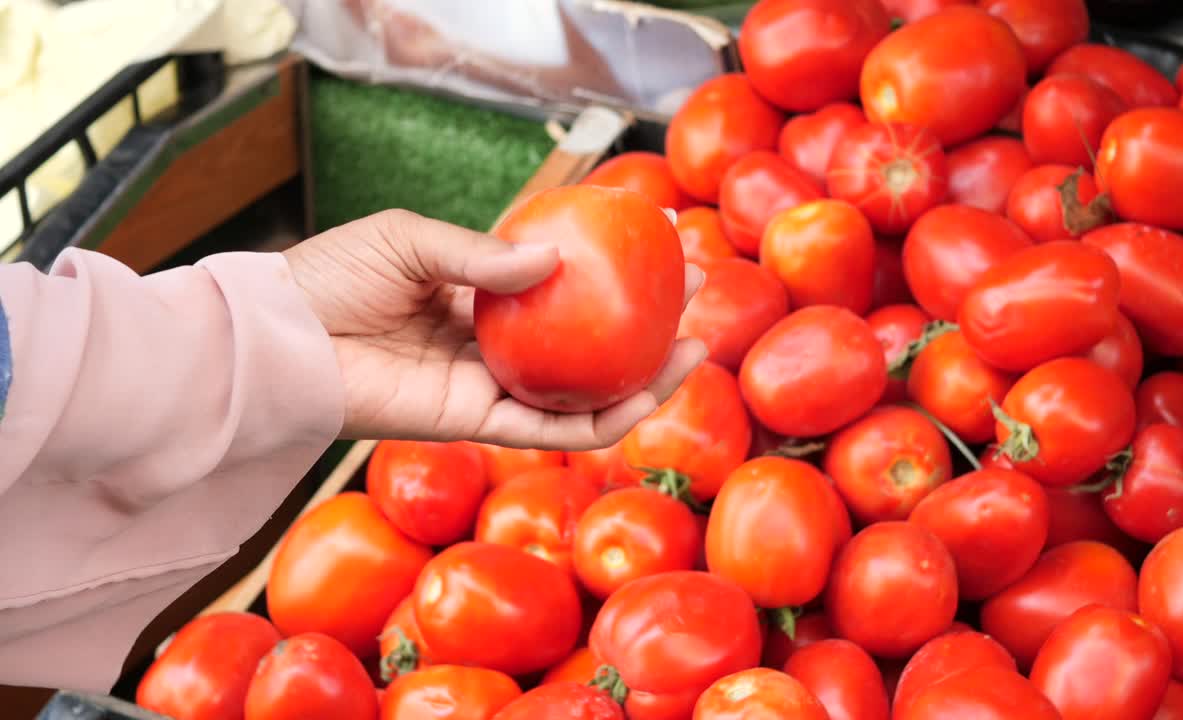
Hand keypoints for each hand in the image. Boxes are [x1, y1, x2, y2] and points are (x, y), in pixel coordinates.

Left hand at [284, 209, 705, 449]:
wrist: (280, 340)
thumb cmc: (331, 279)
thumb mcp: (410, 241)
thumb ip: (481, 254)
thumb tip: (555, 258)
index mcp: (476, 297)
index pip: (561, 288)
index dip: (612, 273)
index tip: (662, 248)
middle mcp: (490, 346)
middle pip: (583, 344)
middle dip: (644, 328)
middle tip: (697, 301)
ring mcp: (486, 388)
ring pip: (580, 394)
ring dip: (642, 381)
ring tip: (693, 352)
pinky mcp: (472, 425)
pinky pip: (548, 429)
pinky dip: (600, 419)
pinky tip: (643, 397)